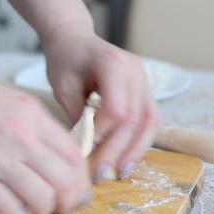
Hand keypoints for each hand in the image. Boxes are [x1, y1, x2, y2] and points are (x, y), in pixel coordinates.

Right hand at [0, 54, 91, 213]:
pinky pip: (8, 209)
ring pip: (41, 199)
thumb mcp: (11, 99)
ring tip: (34, 213)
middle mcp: (21, 136)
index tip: (76, 189)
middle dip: (69, 202)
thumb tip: (56, 154)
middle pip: (65, 182)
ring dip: (43, 213)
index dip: (80, 179)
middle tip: (60, 208)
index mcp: (33, 115)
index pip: (75, 156)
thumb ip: (36, 125)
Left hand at [42, 23, 160, 182]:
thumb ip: (78, 115)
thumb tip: (88, 150)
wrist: (74, 38)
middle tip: (101, 174)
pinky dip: (141, 140)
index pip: (117, 109)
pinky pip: (150, 118)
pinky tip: (128, 157)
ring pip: (150, 121)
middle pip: (136, 119)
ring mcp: (144, 79)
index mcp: (114, 64)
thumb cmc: (65, 59)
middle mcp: (136, 70)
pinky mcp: (145, 89)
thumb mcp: (63, 86)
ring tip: (121, 172)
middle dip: (119, 150)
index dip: (103, 134)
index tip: (86, 149)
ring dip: (137, 150)